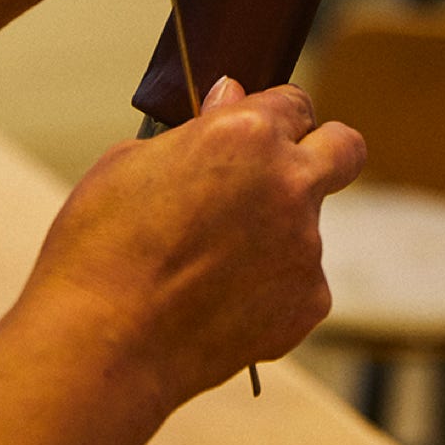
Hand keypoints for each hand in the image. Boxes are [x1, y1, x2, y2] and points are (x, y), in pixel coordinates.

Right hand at [20, 77, 365, 424]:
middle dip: (325, 152)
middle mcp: (289, 183)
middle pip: (344, 149)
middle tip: (282, 175)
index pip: (294, 103)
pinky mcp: (308, 304)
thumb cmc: (99, 247)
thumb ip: (198, 129)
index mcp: (247, 133)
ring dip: (276, 234)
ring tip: (207, 268)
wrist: (101, 345)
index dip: (274, 116)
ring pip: (308, 226)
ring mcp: (305, 246)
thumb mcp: (131, 162)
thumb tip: (229, 100)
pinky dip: (270, 290)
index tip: (260, 132)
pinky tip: (218, 305)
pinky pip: (299, 283)